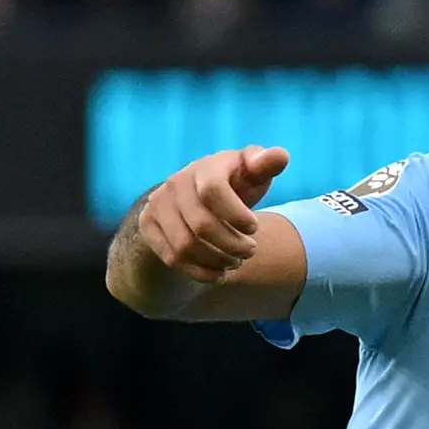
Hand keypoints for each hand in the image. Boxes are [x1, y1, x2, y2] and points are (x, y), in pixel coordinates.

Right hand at [133, 144, 287, 280]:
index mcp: (204, 167)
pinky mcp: (148, 225)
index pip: (212, 190)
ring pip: (185, 246)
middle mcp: (175, 183)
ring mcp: (158, 204)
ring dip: (217, 260)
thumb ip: (266, 164)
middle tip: (251, 251)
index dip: (236, 215)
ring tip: (236, 261)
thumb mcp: (252, 173)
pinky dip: (200, 272)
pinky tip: (219, 272)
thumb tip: (281, 156)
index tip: (255, 227)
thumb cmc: (235, 185)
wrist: (196, 197)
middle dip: (232, 245)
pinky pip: (172, 258)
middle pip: (201, 225)